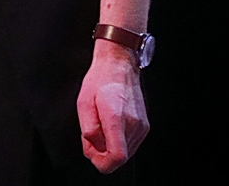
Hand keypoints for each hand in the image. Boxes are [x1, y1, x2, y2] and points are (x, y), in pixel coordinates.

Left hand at [77, 39, 148, 173]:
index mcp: (116, 117)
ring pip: (125, 153)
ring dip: (110, 147)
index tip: (92, 154)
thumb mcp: (83, 104)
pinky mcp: (144, 126)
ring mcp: (142, 125)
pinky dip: (118, 141)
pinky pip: (130, 144)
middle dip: (102, 153)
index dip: (102, 163)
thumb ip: (88, 131)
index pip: (117, 157)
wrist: (119, 64)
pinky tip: (110, 125)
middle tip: (91, 136)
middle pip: (120, 158)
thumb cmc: (100, 79)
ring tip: (101, 126)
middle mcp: (133, 123)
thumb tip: (93, 149)